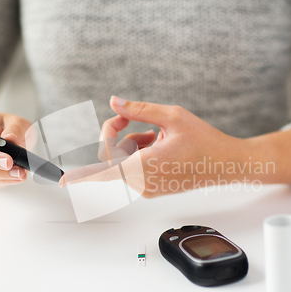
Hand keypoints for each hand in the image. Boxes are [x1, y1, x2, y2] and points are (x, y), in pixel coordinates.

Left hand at [61, 96, 290, 197]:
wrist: (226, 164)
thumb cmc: (204, 141)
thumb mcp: (172, 116)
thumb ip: (139, 109)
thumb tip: (114, 102)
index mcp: (146, 165)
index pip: (106, 171)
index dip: (83, 175)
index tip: (64, 181)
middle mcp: (144, 182)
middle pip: (112, 157)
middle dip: (115, 133)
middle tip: (127, 116)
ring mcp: (149, 188)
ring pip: (124, 162)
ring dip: (131, 143)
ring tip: (154, 134)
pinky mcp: (154, 189)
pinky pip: (134, 170)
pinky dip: (139, 154)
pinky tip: (157, 144)